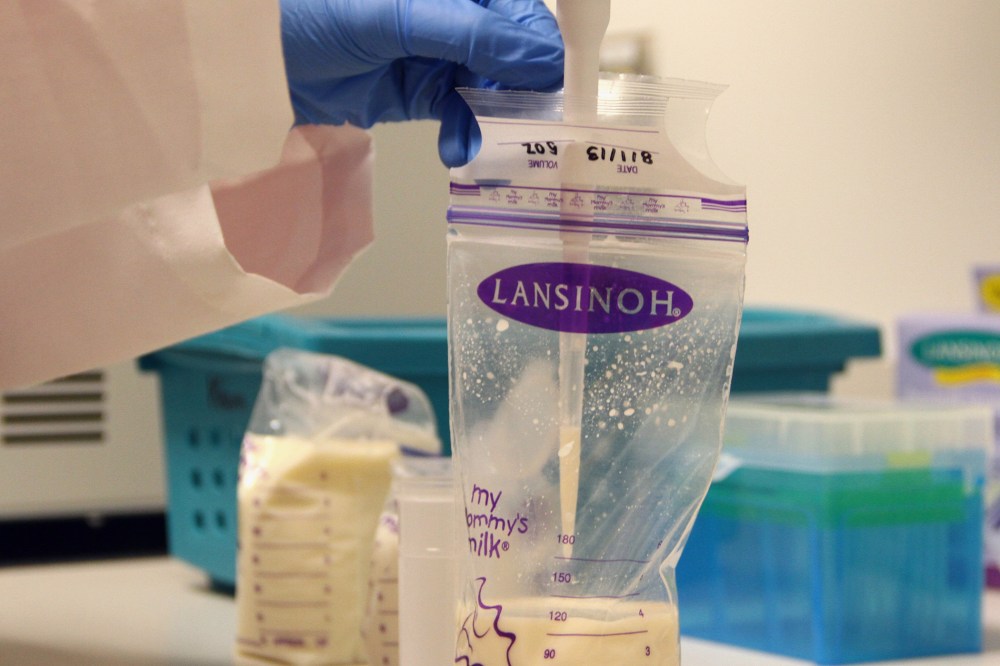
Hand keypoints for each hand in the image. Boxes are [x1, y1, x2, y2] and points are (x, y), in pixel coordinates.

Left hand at [281, 0, 563, 166]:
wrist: (254, 56)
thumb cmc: (316, 11)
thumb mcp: (397, 14)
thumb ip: (470, 33)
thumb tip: (542, 57)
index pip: (519, 9)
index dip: (542, 47)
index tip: (556, 90)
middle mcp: (454, 13)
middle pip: (513, 51)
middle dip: (522, 93)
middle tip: (526, 132)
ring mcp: (438, 51)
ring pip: (491, 87)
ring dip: (493, 121)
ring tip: (480, 148)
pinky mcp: (420, 90)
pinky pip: (461, 112)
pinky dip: (465, 134)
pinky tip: (457, 151)